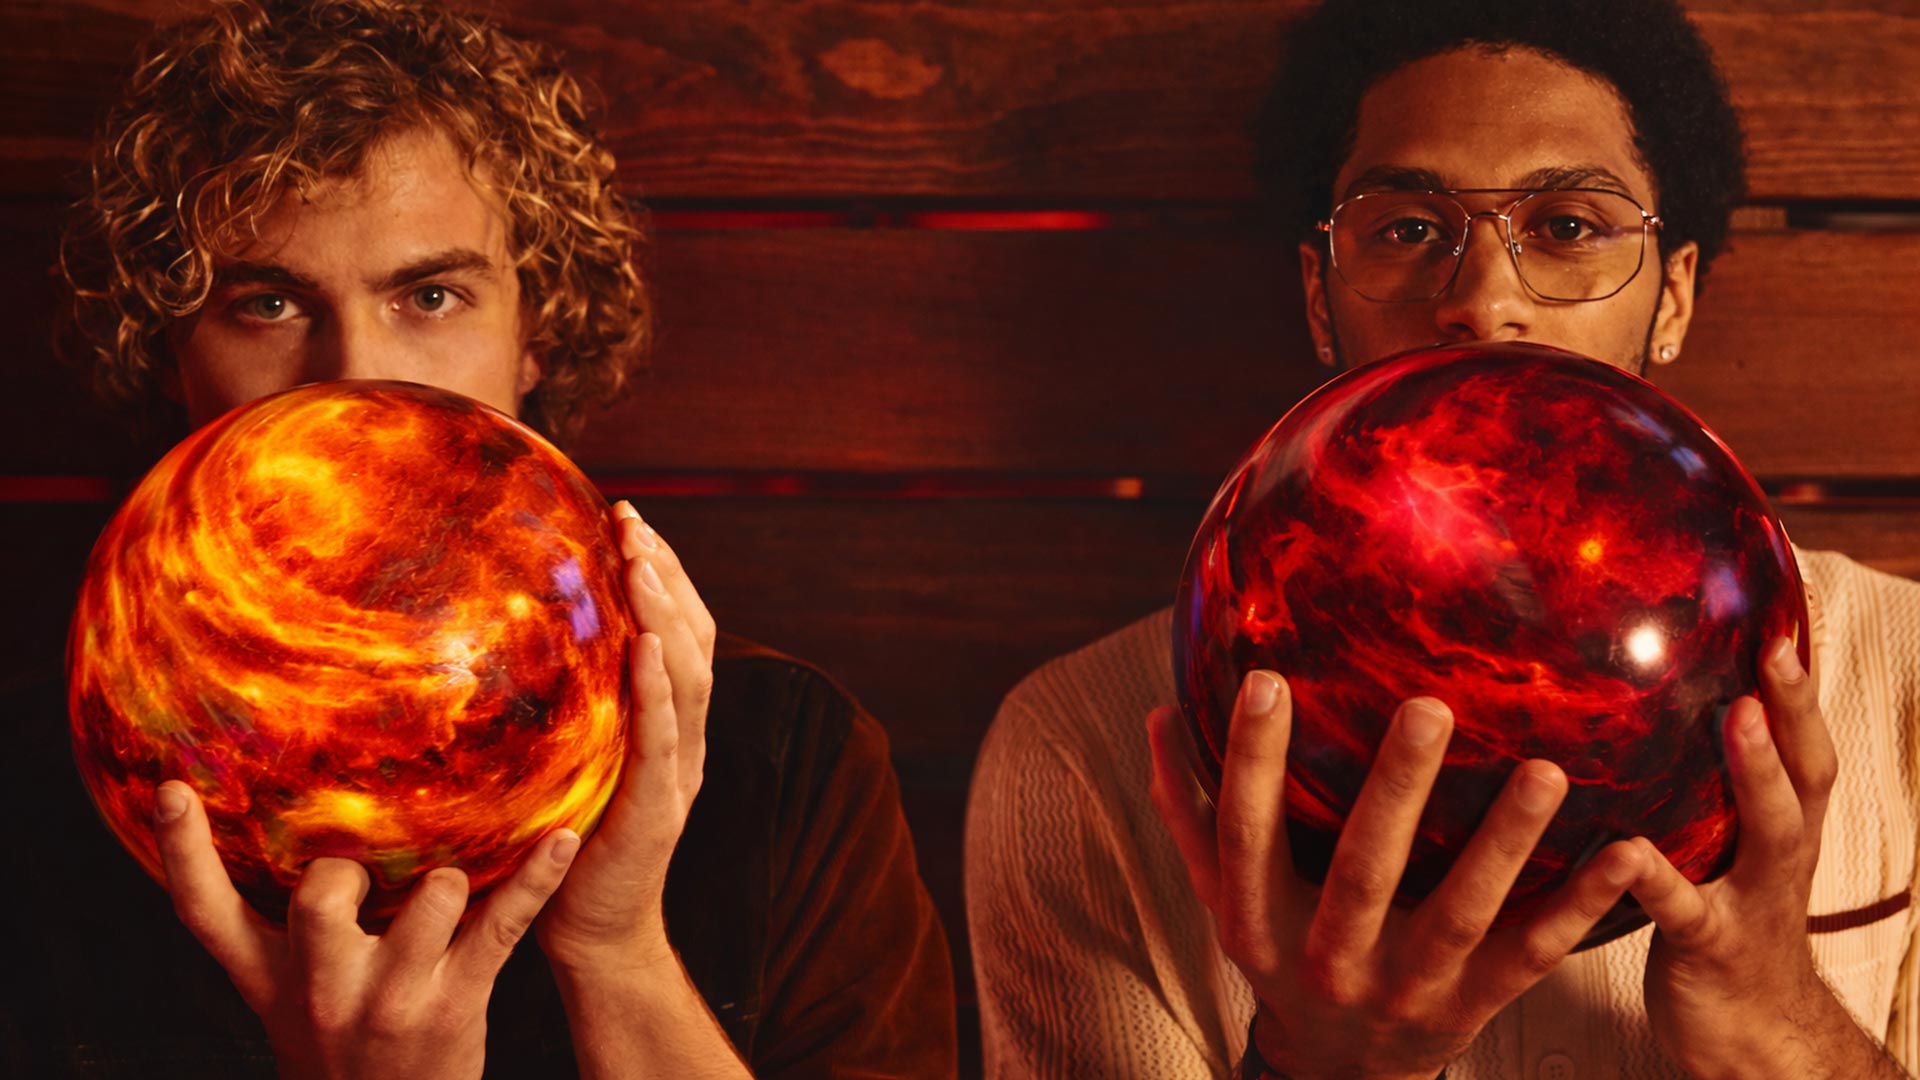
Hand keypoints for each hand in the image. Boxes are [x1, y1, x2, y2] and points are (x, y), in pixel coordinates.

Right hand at [153, 781, 579, 1079]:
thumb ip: (282, 930)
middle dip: (343, 870)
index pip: (205, 914)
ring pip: (428, 900)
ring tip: (450, 884)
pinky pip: (504, 923)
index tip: (171, 789)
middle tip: (360, 869)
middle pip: (318, 898)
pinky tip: (564, 838)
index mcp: (271, 981)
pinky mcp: (458, 1003)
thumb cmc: (346, 1044)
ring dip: (446, 880)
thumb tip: (295, 832)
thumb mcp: (289, 999)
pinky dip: (538, 877)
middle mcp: (323, 989)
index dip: (182, 851)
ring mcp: (394, 997)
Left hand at [535, 501, 715, 976]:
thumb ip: (553, 711)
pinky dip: (658, 687)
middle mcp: (684, 739)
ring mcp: (678, 771)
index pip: (678, 633)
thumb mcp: (560, 763)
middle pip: (691, 639)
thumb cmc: (562, 849)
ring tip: (641, 562)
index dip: (663, 575)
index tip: (629, 522)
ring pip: (686, 675)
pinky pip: (664, 736)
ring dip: (666, 612)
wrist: (590, 934)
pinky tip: (644, 646)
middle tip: (633, 521)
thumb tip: (486, 645)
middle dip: (665, 573)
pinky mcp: (658, 806)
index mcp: (667, 725)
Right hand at [1147, 671, 1643, 1079]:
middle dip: (1396, 790)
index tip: (1267, 679)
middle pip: (1362, 870)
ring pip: (1461, 912)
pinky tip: (1627, 851)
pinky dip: (1582, 906)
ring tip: (1547, 771)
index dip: (1252, 759)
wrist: (1338, 1073)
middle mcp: (1329, 957)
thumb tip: (1159, 714)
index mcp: (1259, 922)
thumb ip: (1191, 811)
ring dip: (1506, 842)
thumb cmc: (1280, 953)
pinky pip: (1534, 953)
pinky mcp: (1476, 1005)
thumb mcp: (1222, 897)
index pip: (1246, 833)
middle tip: (1429, 706)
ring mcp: (1408, 986)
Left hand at [1625, 637, 1881, 1079]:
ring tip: (1736, 718)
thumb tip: (1646, 711)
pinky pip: (1684, 908)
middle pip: (1804, 775)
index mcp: (1781, 828)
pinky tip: (1630, 847)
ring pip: (1770, 832)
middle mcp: (1779, 855)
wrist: (1753, 1035)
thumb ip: (1699, 790)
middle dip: (1794, 712)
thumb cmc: (1723, 923)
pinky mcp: (1708, 946)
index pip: (1802, 745)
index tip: (1783, 620)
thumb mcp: (1724, 852)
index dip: (1799, 688)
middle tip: (1776, 652)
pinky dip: (1656, 876)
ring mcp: (1751, 900)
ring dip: (1758, 773)